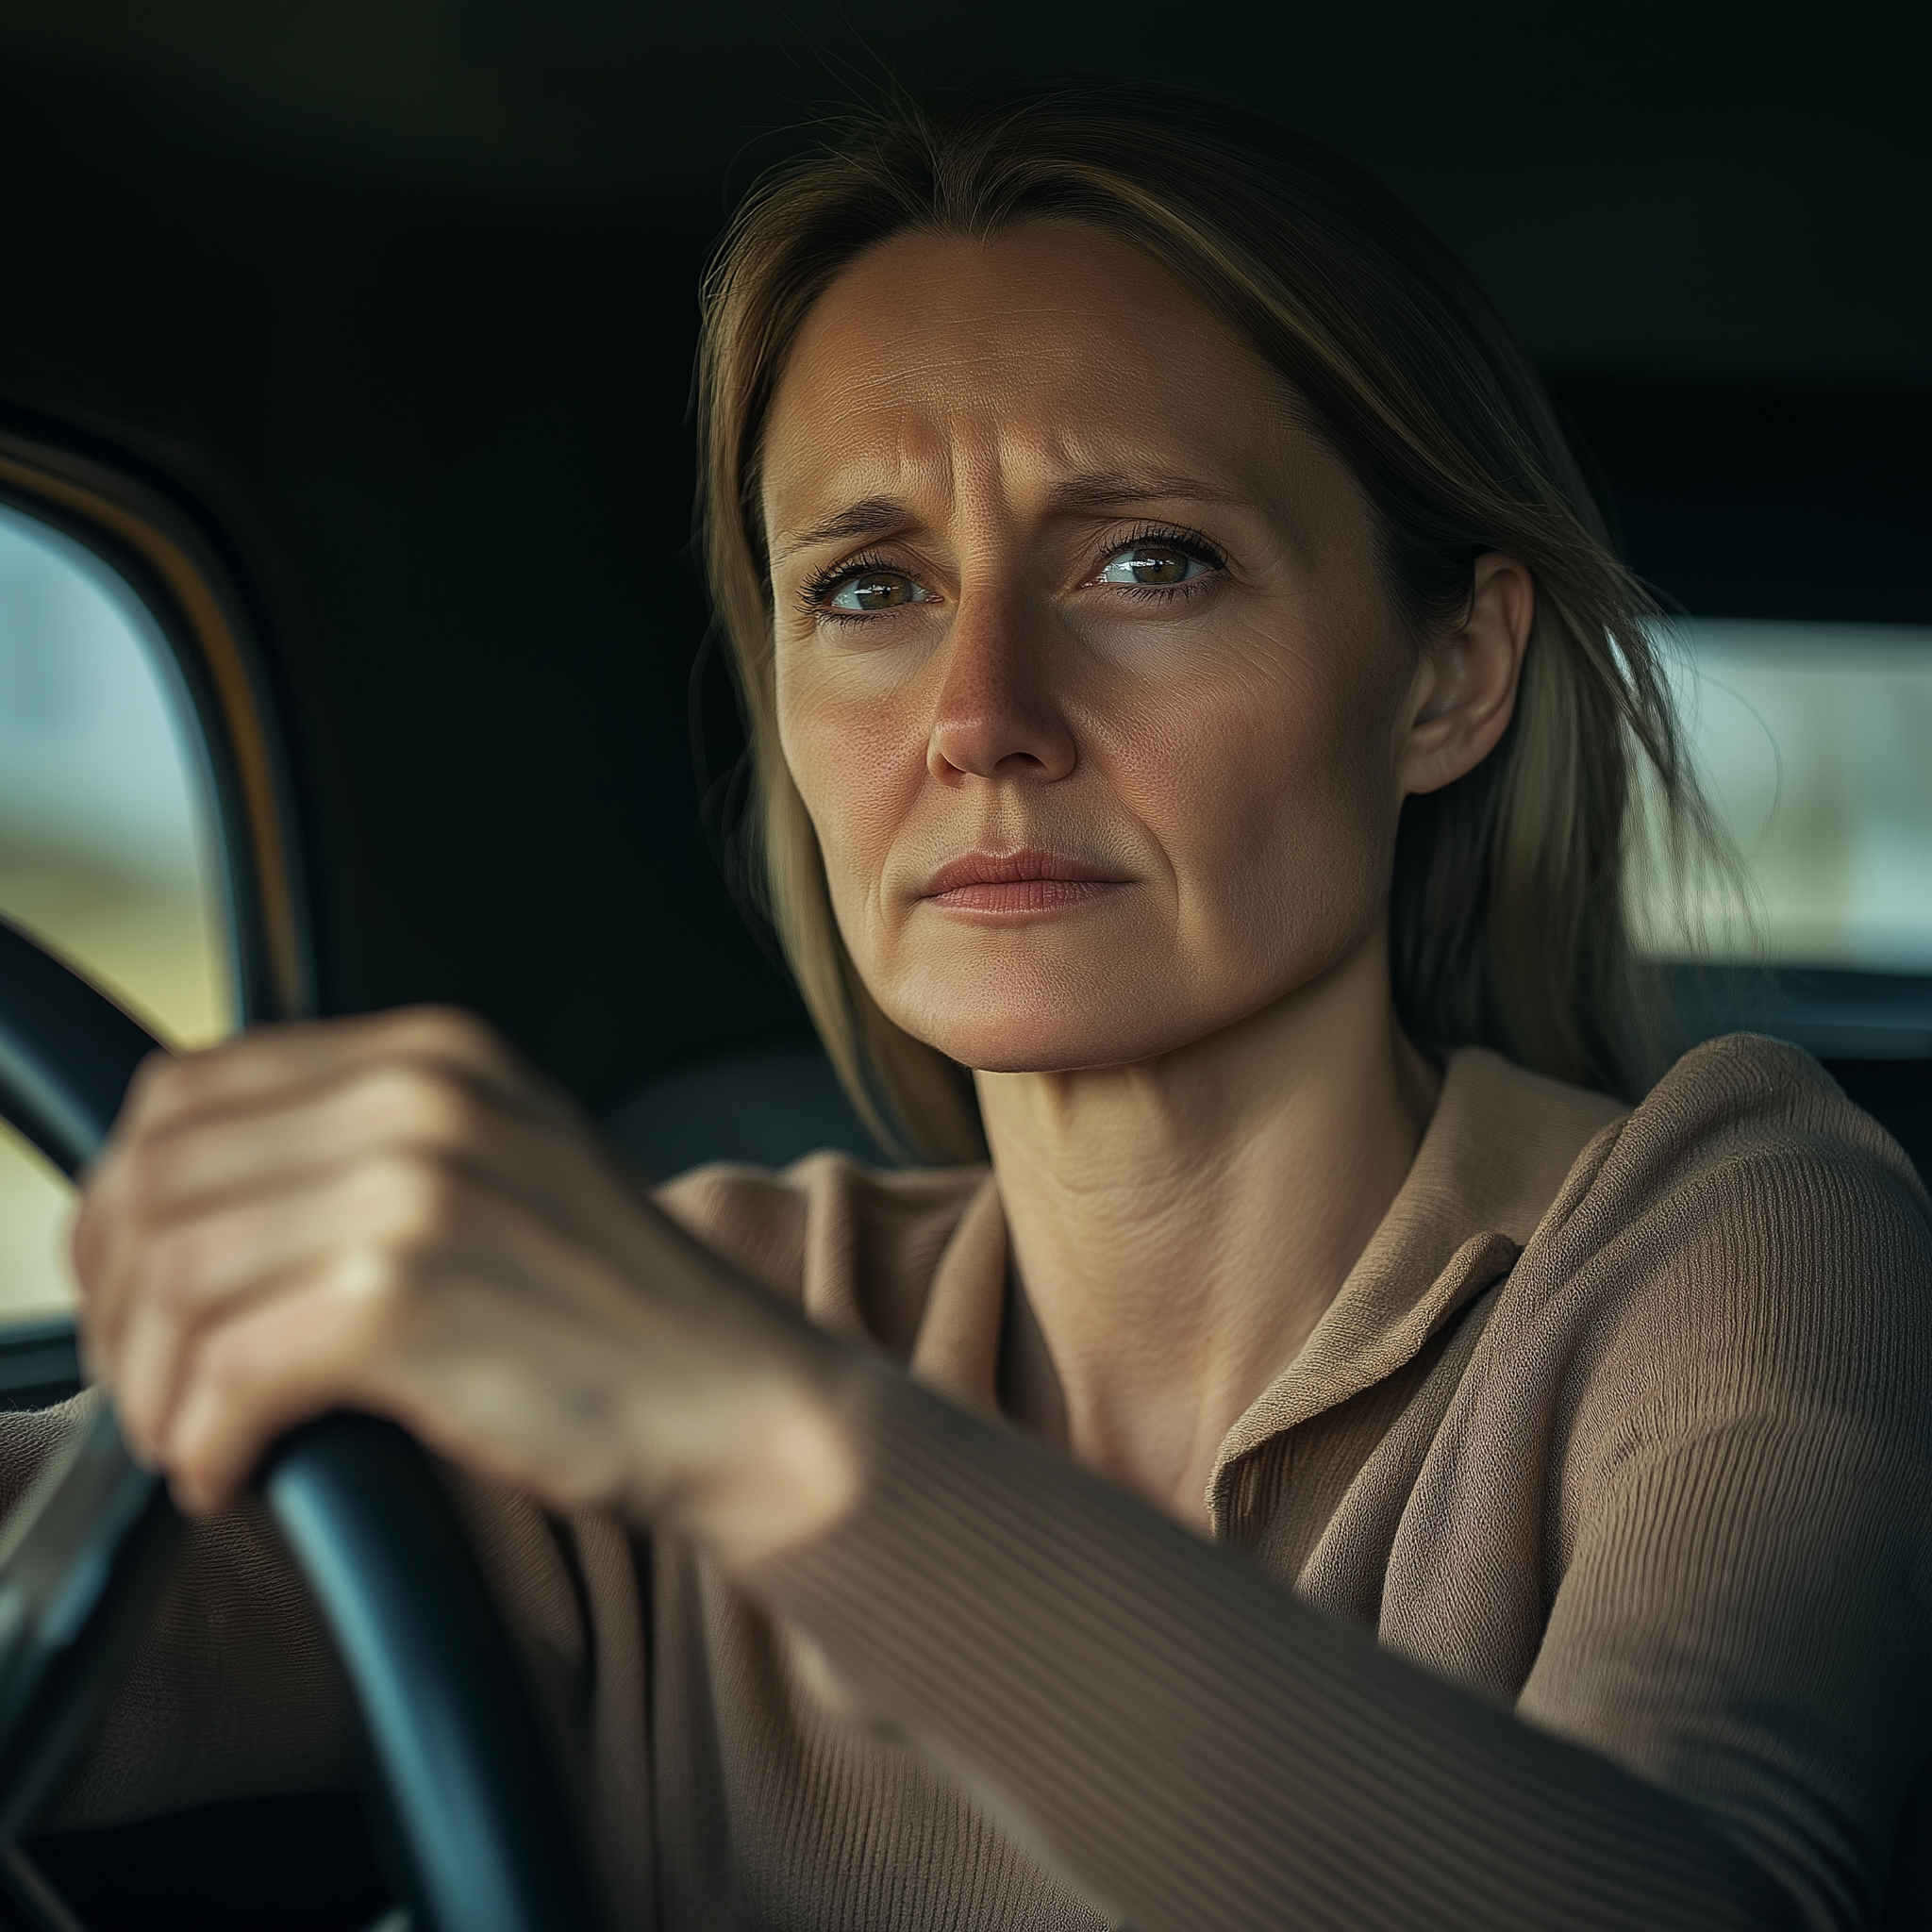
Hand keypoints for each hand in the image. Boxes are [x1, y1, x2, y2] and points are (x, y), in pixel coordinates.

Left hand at [73, 1008, 858, 1565]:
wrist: (742, 1396)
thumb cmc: (613, 1314)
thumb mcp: (493, 1174)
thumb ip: (360, 1153)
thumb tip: (177, 1213)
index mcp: (434, 1056)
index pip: (188, 1092)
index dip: (122, 1205)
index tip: (126, 1294)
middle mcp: (420, 1099)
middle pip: (159, 1181)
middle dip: (115, 1304)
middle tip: (149, 1386)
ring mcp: (417, 1189)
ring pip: (174, 1280)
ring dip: (154, 1387)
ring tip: (196, 1439)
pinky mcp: (409, 1299)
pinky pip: (226, 1373)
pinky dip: (204, 1441)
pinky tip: (238, 1470)